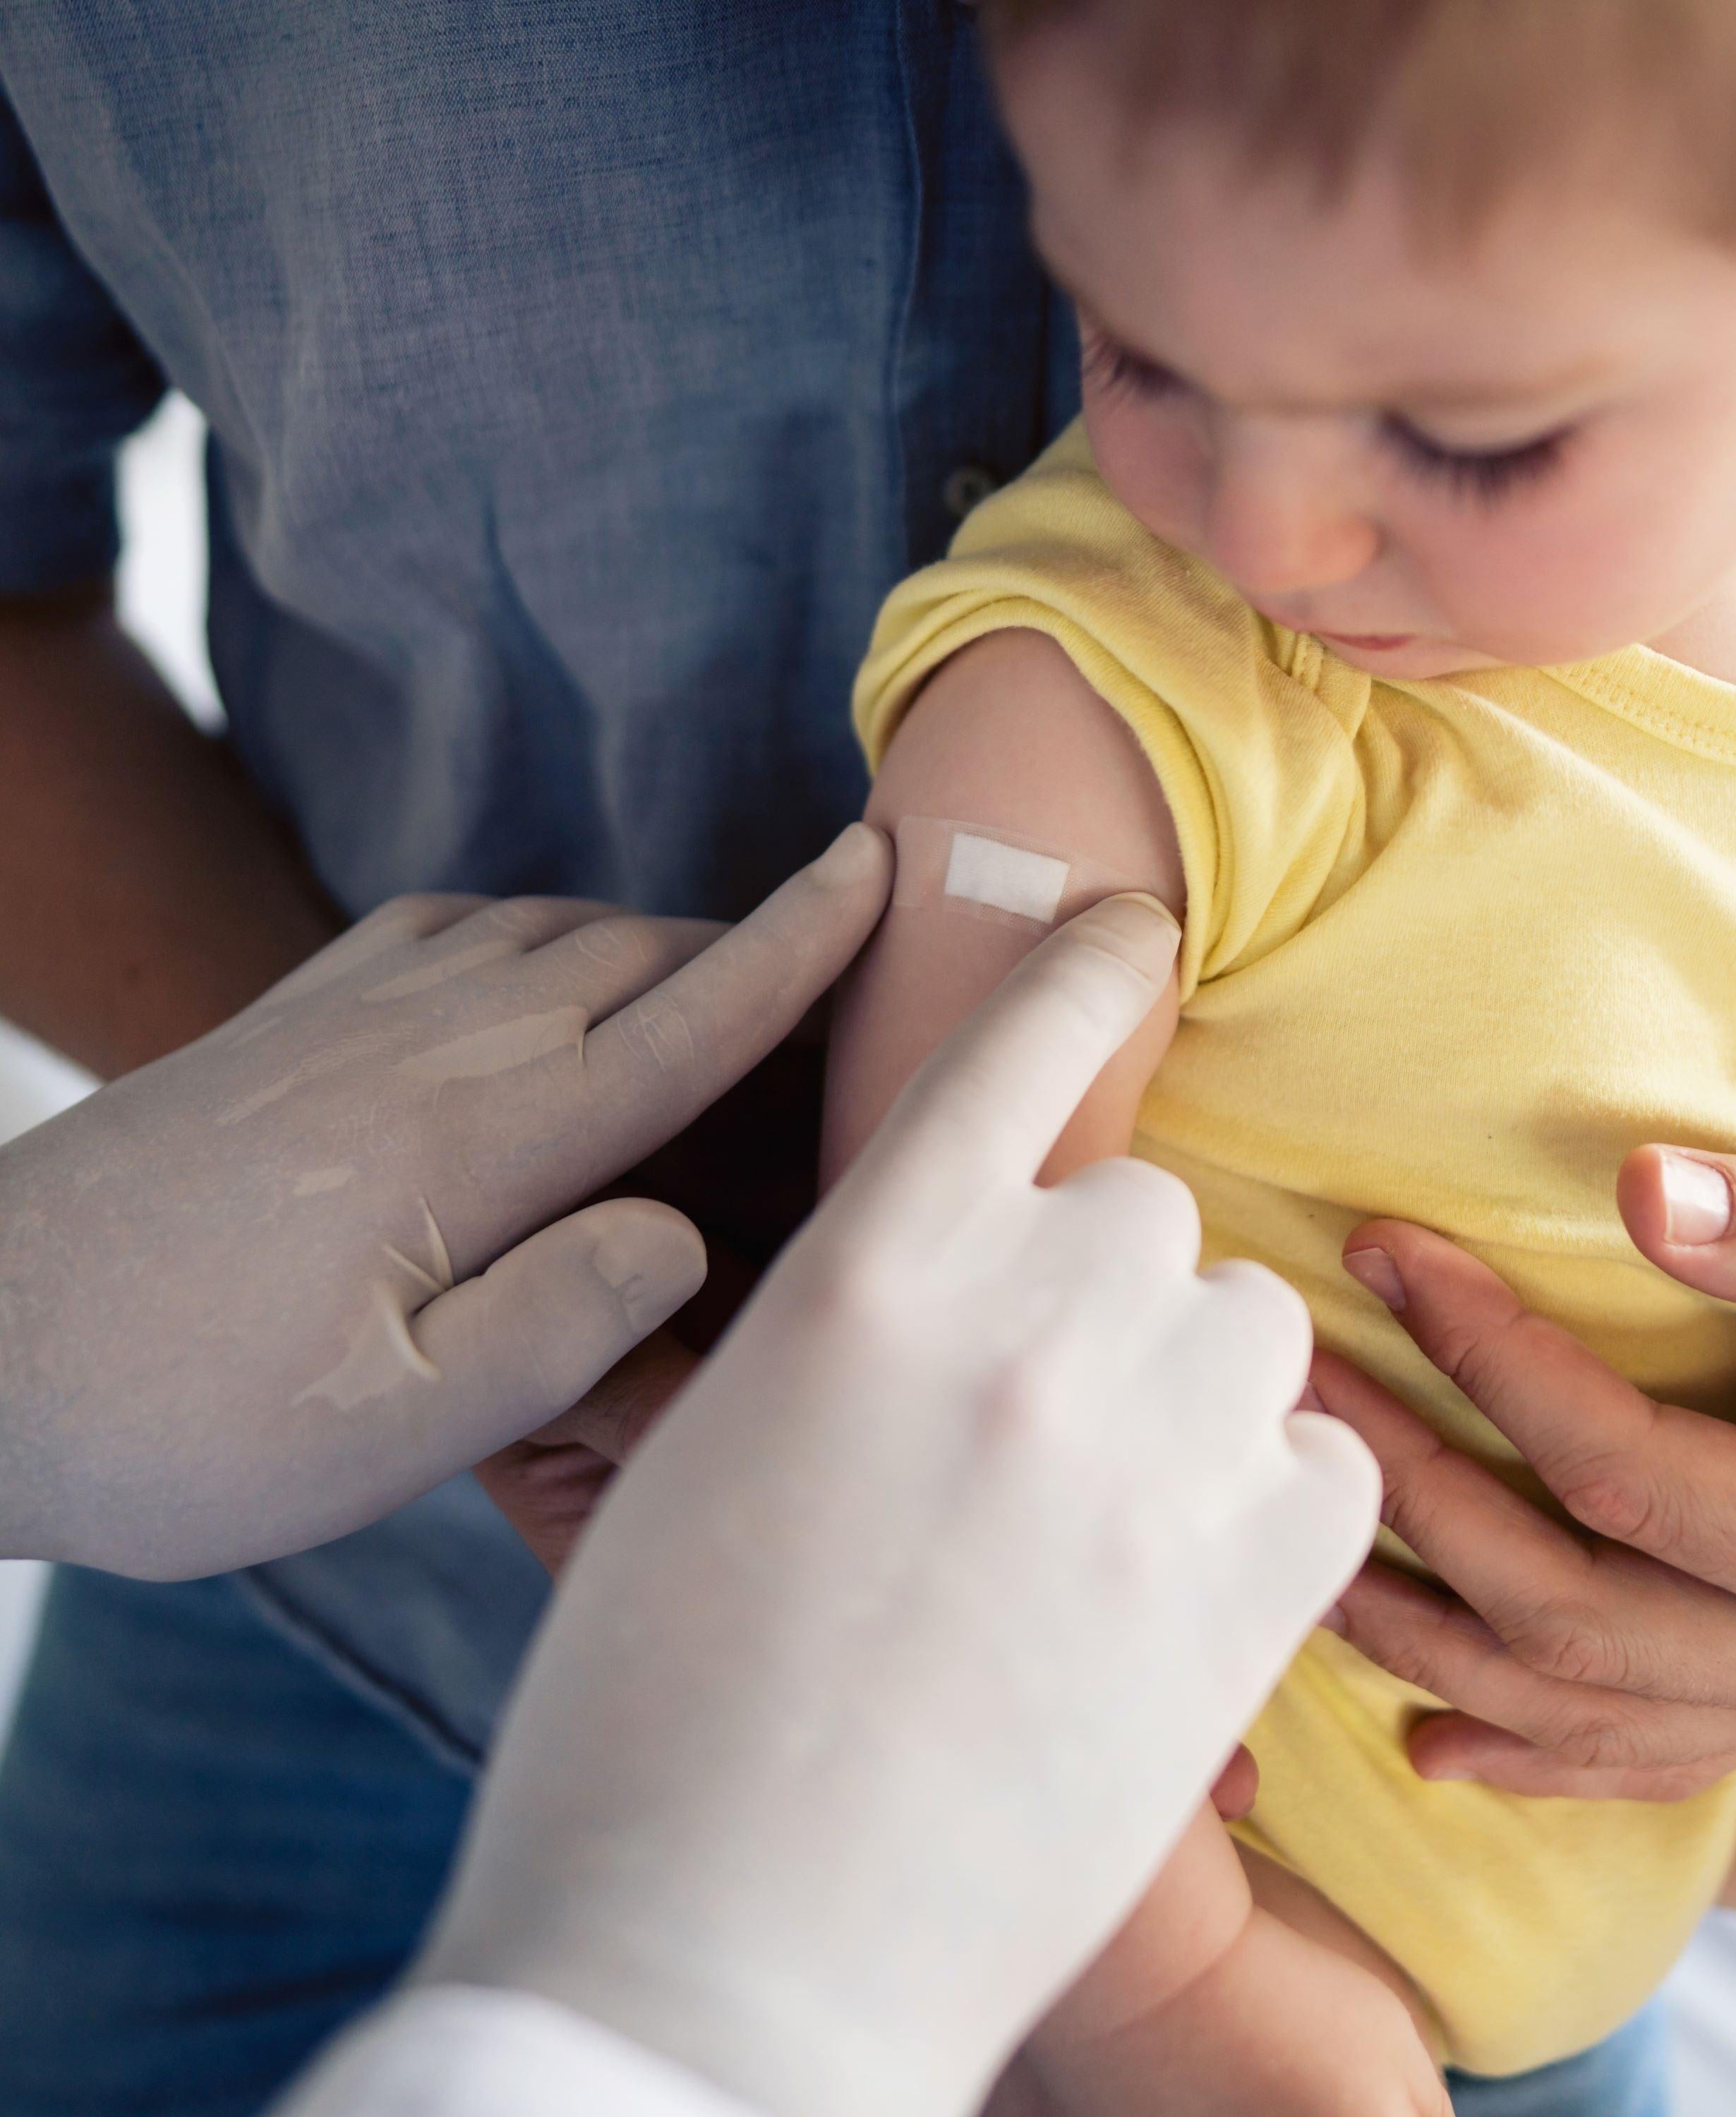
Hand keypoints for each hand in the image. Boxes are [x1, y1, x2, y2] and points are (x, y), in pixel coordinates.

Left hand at [0, 828, 888, 1578]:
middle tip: (844, 945)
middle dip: (750, 938)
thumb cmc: (173, 1421)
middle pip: (632, 953)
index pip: (685, 1019)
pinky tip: (530, 960)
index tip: (883, 865)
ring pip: (545, 929)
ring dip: (648, 934)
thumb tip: (683, 1229)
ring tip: (716, 967)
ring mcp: (343, 1019)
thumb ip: (561, 1327)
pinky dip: (527, 927)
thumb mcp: (387, 1435)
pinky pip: (440, 926)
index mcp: (477, 1143)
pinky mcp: (282, 1026)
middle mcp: (424, 1047)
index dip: (799, 946)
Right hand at [416, 898, 1378, 2116]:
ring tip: (1101, 1527)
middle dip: (1103, 1291)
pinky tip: (1184, 1592)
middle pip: (1147, 1210)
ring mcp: (1160, 1439)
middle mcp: (1034, 1310)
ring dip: (1193, 1391)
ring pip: (1250, 1326)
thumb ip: (859, 1323)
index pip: (1022, 1039)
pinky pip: (1331, 1461)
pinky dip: (1277, 1504)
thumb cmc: (665, 1710)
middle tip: (1032, 1429)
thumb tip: (951, 1280)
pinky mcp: (1263, 1579)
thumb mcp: (719, 1451)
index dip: (1087, 964)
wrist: (731, 1959)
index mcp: (872, 1261)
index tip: (1141, 929)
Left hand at [1314, 1142, 1735, 1799]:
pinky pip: (1645, 1761)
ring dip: (1424, 1635)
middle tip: (1296, 1375)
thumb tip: (1637, 1196)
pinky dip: (1529, 1754)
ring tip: (1298, 1540)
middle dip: (1410, 1491)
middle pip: (1570, 1613)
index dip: (1490, 1360)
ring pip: (1581, 1713)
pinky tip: (1430, 1743)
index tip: (1386, 1251)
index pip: (1632, 1475)